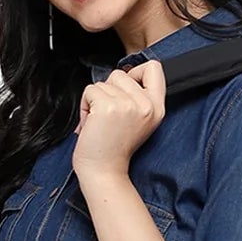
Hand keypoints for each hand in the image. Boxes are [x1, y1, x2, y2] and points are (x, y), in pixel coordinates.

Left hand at [72, 60, 165, 180]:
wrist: (104, 172)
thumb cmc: (114, 150)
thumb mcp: (139, 121)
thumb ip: (137, 97)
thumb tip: (124, 75)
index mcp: (156, 108)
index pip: (154, 68)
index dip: (136, 72)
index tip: (126, 90)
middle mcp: (145, 105)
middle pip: (120, 73)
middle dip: (108, 91)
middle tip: (108, 116)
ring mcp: (127, 105)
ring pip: (102, 82)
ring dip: (95, 101)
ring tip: (100, 122)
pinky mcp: (107, 107)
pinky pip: (90, 91)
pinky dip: (85, 106)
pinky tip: (91, 124)